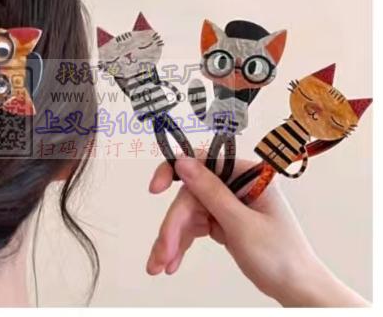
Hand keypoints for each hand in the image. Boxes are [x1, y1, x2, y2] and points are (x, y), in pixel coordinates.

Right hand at [146, 154, 367, 306]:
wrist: (297, 289)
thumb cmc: (281, 256)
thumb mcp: (242, 224)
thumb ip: (211, 192)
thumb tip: (183, 162)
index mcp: (248, 175)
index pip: (203, 162)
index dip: (174, 172)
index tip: (155, 189)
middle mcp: (236, 185)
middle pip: (191, 196)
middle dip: (173, 226)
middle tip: (162, 253)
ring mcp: (228, 204)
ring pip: (188, 214)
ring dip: (172, 240)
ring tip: (160, 266)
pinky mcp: (223, 221)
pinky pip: (195, 227)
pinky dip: (182, 244)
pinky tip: (171, 262)